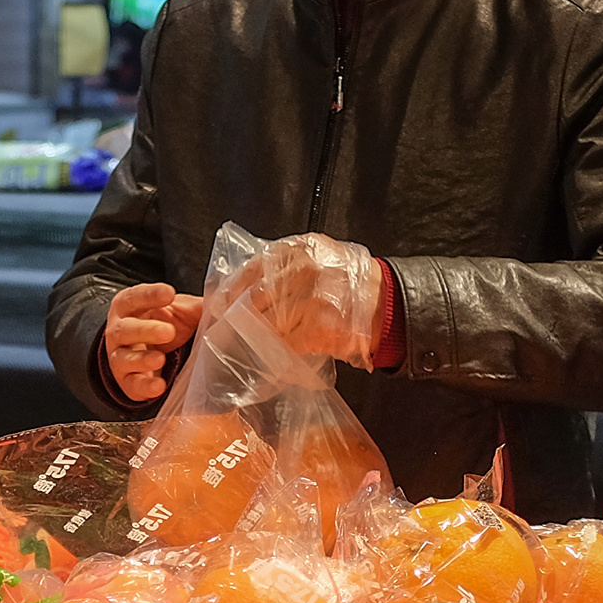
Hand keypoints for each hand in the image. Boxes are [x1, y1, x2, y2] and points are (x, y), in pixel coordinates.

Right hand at [104, 282, 201, 402]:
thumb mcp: (180, 311)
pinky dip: (145, 386)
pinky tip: (159, 385)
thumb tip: (226, 298)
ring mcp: (120, 358)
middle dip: (146, 331)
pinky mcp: (127, 382)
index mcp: (130, 308)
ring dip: (142, 359)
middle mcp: (119, 332)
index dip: (149, 295)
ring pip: (124, 358)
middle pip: (125, 329)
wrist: (148, 355)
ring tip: (161, 359)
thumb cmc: (164, 324)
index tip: (169, 294)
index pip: (133, 298)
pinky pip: (132, 384)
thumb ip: (196, 306)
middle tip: (169, 332)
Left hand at [237, 231, 386, 364]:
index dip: (230, 291)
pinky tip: (267, 352)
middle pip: (254, 297)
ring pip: (265, 321)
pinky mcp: (318, 327)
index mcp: (298, 250)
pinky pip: (283, 342)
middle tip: (223, 328)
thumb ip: (281, 267)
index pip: (251, 271)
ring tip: (241, 342)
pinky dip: (271, 349)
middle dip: (236, 315)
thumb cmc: (347, 282)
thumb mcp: (314, 257)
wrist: (385, 303)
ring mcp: (310, 299)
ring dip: (250, 334)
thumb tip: (240, 288)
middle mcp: (303, 269)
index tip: (217, 305)